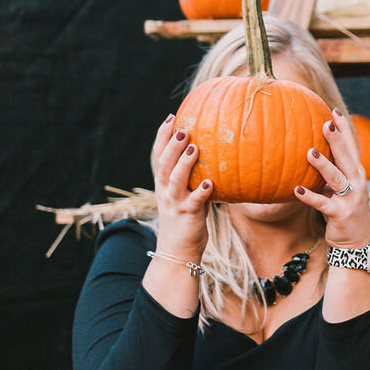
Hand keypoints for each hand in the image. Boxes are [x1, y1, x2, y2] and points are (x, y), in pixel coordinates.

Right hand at [152, 114, 213, 259]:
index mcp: (163, 184)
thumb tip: (209, 153)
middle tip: (182, 128)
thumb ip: (191, 177)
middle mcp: (166, 191)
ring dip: (184, 163)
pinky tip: (210, 183)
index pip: (158, 155)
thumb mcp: (185, 195)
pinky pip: (195, 202)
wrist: (177, 252)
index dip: (162, 136)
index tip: (171, 117)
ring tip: (195, 148)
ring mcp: (175, 203)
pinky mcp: (187, 215)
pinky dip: (202, 192)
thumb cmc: (186, 220)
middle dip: (171, 145)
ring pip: (176, 180)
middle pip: (163, 164)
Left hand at [294, 109, 369, 250]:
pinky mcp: (340, 214)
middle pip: (346, 157)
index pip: (351, 146)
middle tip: (325, 123)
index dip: (344, 129)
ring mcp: (350, 199)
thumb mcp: (340, 188)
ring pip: (336, 178)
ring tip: (310, 153)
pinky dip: (309, 197)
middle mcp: (357, 183)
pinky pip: (323, 204)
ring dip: (323, 166)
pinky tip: (296, 190)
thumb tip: (308, 151)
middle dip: (336, 140)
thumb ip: (330, 172)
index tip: (333, 111)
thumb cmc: (344, 209)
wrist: (356, 241)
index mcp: (356, 173)